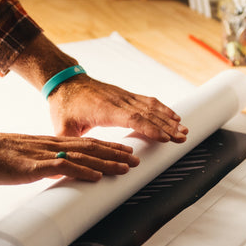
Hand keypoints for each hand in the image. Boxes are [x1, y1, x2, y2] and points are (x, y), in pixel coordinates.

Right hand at [0, 131, 139, 184]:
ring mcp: (44, 154)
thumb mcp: (28, 158)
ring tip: (126, 167)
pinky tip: (97, 176)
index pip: (86, 143)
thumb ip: (45, 164)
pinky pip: (62, 167)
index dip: (108, 147)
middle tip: (136, 159)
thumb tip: (58, 173)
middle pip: (91, 147)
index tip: (125, 151)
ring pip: (83, 156)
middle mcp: (52, 145)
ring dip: (106, 162)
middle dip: (116, 154)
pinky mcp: (33, 166)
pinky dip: (82, 171)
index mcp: (52, 143)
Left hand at [48, 74, 188, 141]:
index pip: (132, 118)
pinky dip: (162, 108)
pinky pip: (148, 101)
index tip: (165, 137)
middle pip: (147, 113)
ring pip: (151, 106)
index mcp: (104, 110)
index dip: (150, 128)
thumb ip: (68, 145)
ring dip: (168, 118)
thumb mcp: (61, 127)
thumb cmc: (64, 105)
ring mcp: (123, 97)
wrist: (65, 82)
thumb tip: (70, 164)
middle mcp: (118, 101)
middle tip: (182, 137)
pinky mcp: (126, 96)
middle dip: (166, 126)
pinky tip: (173, 116)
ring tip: (183, 129)